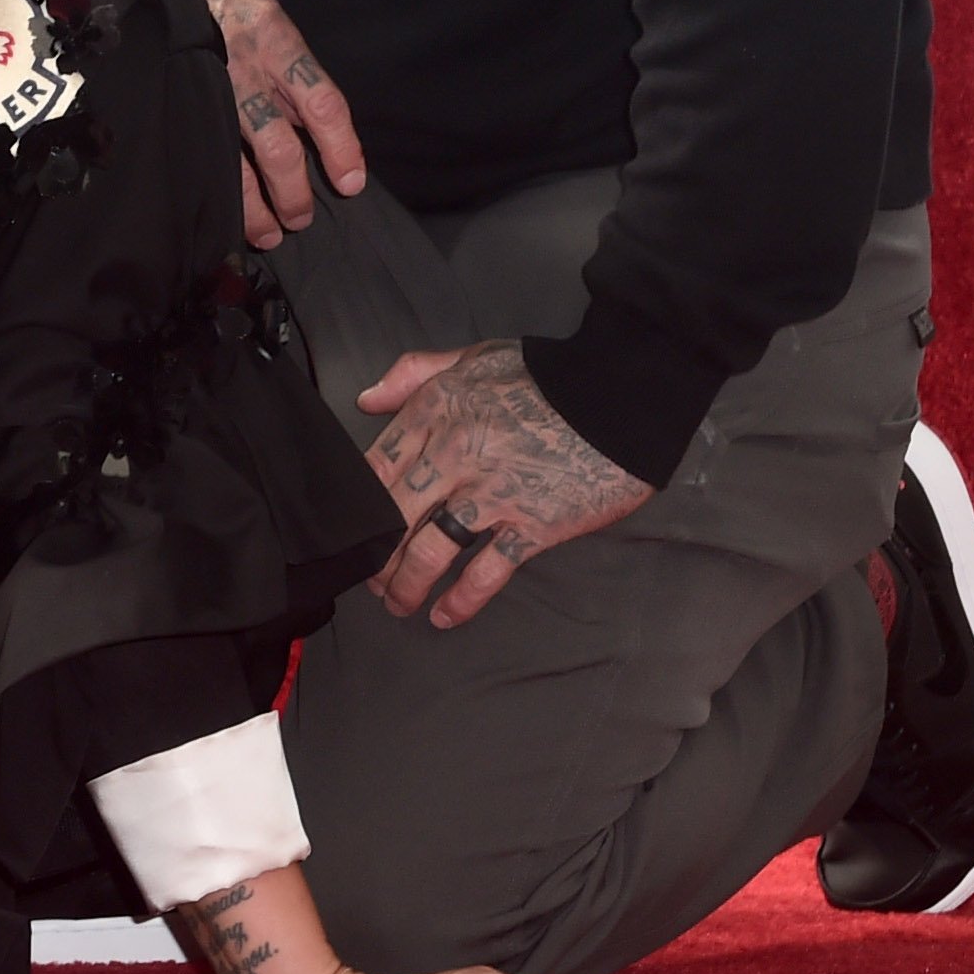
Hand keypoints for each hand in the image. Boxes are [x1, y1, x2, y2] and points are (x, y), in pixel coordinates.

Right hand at [194, 0, 363, 246]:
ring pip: (232, 161)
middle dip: (292, 190)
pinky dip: (216, 191)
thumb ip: (295, 84)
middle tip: (300, 219)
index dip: (340, 146)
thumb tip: (320, 143)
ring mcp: (207, 89)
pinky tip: (225, 216)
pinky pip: (200, 157)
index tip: (351, 184)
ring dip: (254, 206)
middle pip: (276, 143)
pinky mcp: (179, 104)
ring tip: (268, 234)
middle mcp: (245, 68)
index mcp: (280, 44)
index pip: (321, 101)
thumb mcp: (279, 33)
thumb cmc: (242, 20)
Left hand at [354, 343, 648, 628]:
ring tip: (398, 605)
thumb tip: (366, 399)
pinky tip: (445, 616)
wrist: (622, 395)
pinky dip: (462, 600)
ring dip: (407, 586)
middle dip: (376, 557)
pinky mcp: (532, 525)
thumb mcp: (475, 356)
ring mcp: (492, 494)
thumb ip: (414, 373)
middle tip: (371, 579)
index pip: (374, 468)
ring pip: (430, 552)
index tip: (350, 530)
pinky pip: (487, 572)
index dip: (357, 507)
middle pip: (394, 518)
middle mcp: (454, 456)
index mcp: (435, 413)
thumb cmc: (548, 374)